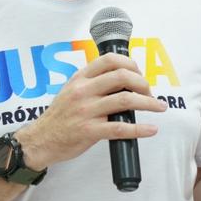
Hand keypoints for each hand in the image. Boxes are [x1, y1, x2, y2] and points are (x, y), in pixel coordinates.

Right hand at [16, 52, 166, 168]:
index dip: (130, 64)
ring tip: (159, 107)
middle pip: (122, 77)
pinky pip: (120, 128)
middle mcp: (83, 91)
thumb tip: (122, 79)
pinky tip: (151, 129)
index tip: (139, 74)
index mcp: (79, 78)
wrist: (40, 140)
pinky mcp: (89, 131)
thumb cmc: (59, 117)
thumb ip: (92, 83)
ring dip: (149, 103)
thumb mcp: (70, 91)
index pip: (109, 60)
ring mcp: (86, 111)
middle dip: (143, 83)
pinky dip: (140, 129)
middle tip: (150, 93)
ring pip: (125, 100)